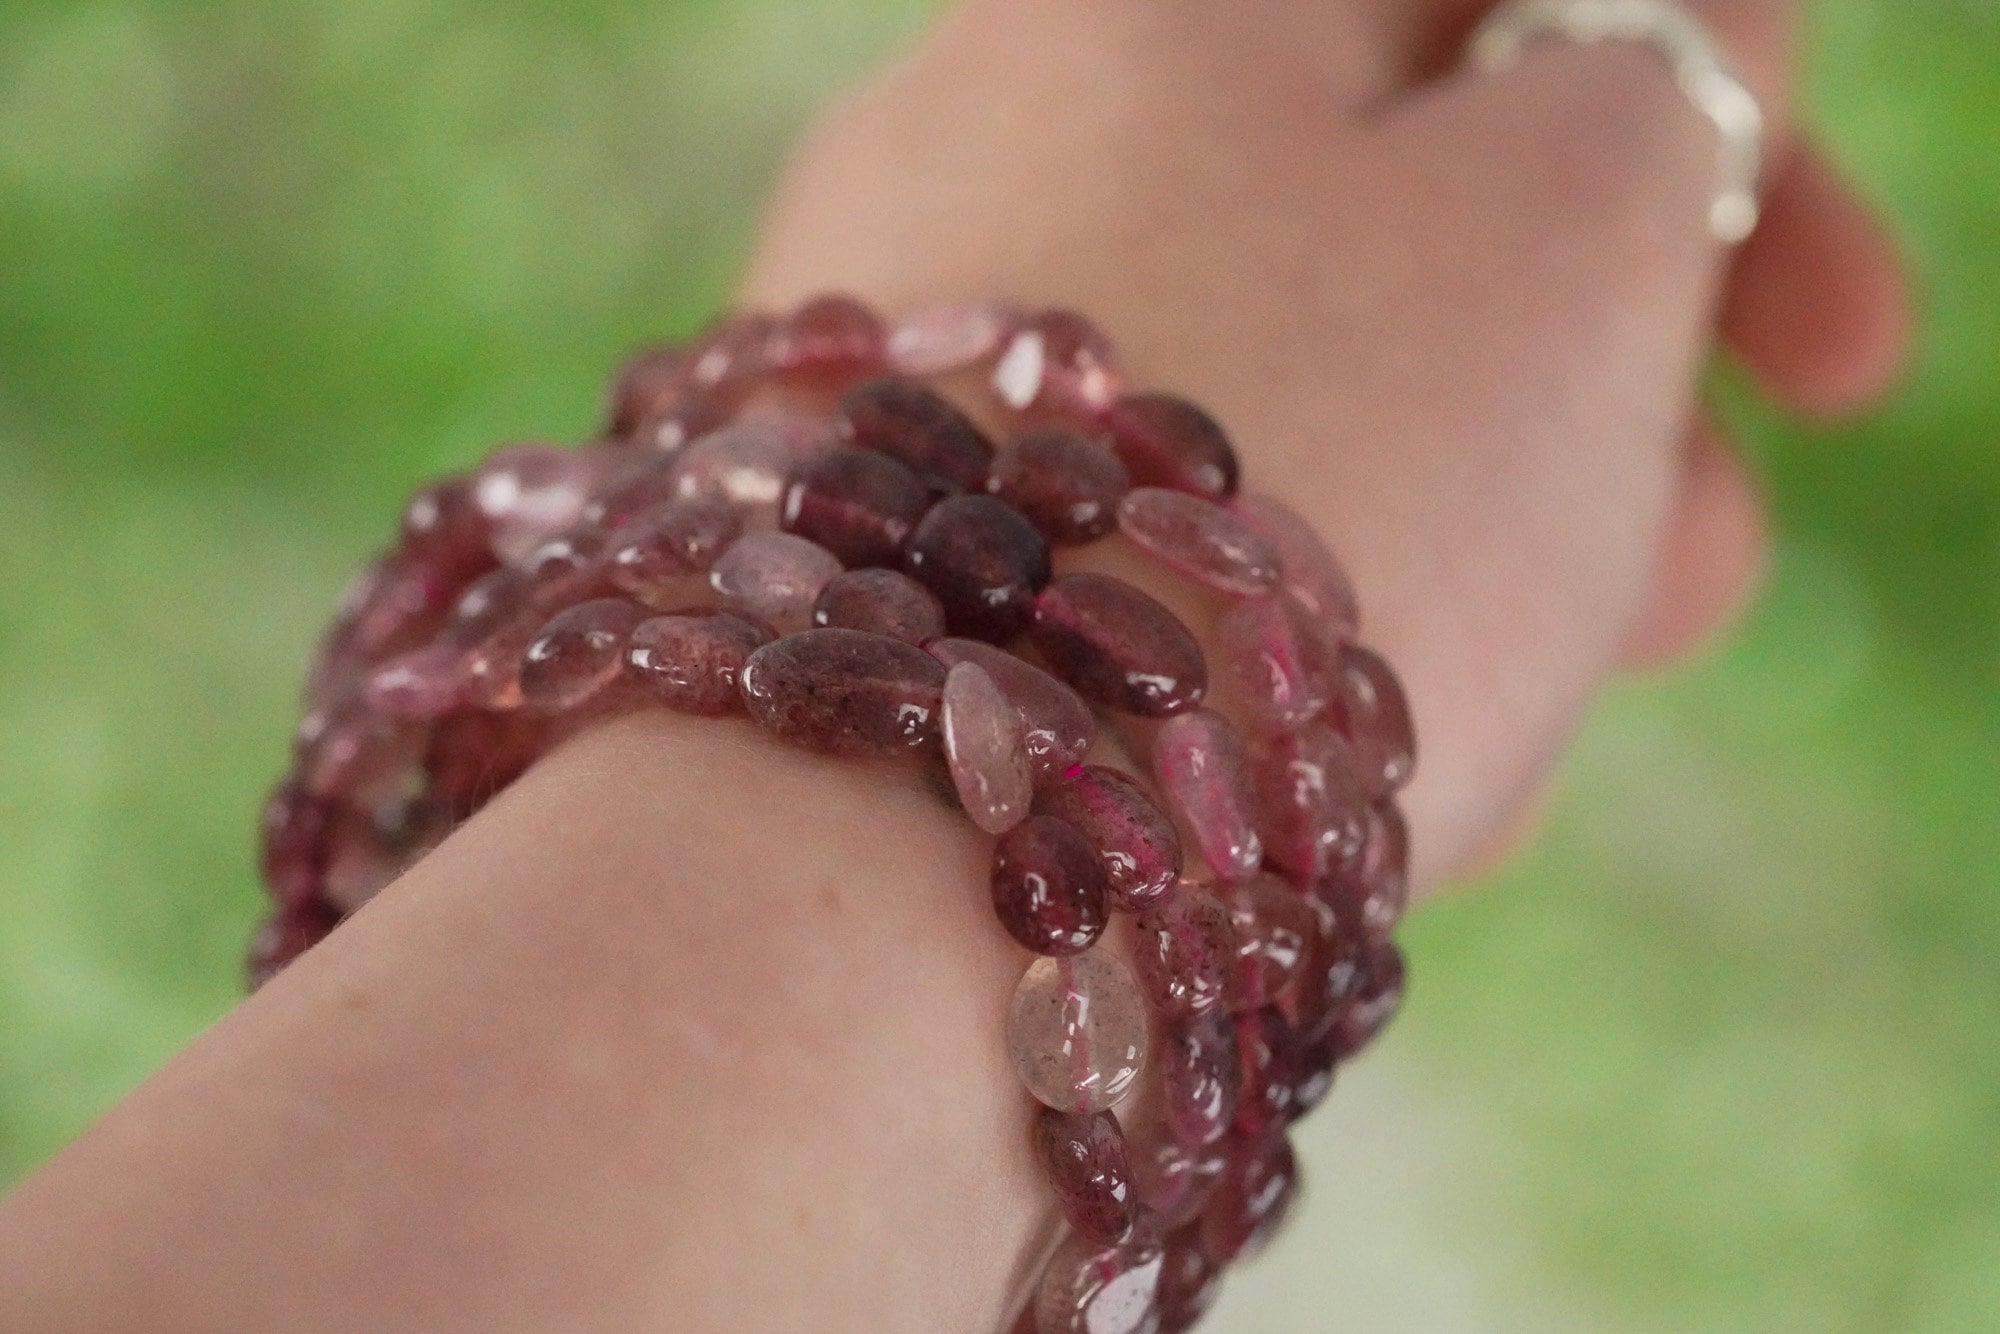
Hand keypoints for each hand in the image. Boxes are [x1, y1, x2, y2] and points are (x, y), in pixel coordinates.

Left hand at [742, 0, 1906, 883]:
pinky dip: (1281, 648)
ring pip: (1278, 427)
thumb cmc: (1295, 500)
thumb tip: (1638, 81)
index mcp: (1156, 1)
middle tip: (1699, 575)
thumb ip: (1656, 93)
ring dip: (1450, 560)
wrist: (929, 848)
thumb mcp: (1568, 231)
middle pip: (1379, 237)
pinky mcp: (886, 565)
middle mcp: (988, 146)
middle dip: (1589, 409)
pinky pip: (1148, 568)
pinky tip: (1350, 793)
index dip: (1704, 146)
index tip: (1814, 358)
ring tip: (1514, 737)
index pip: (1484, 2)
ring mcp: (909, 373)